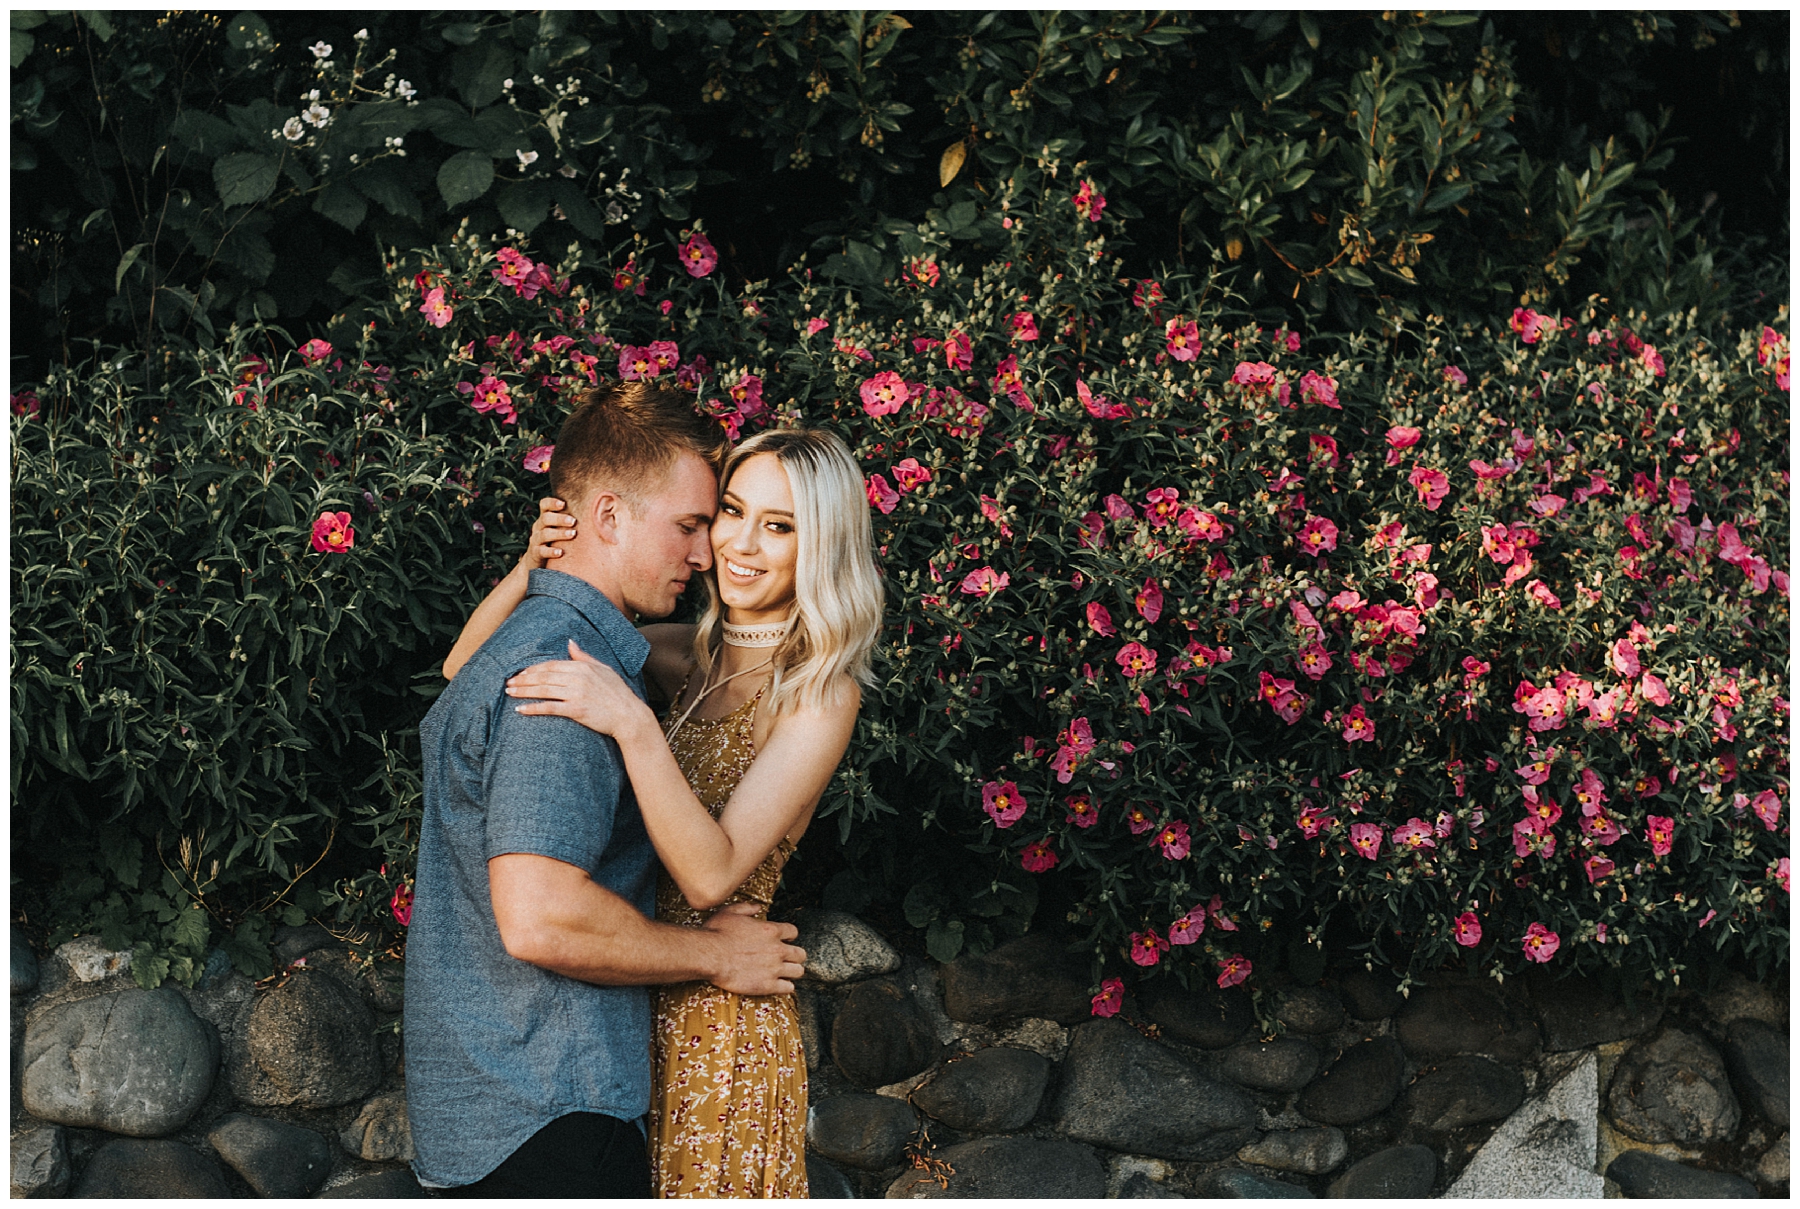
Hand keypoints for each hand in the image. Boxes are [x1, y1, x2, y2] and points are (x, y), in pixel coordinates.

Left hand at [506, 640, 648, 737]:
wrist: (629, 715)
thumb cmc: (618, 693)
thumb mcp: (603, 669)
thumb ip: (584, 656)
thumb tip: (569, 643)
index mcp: (583, 667)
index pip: (551, 665)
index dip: (533, 669)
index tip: (521, 673)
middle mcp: (578, 678)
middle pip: (544, 676)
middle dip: (523, 680)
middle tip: (509, 683)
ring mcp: (577, 694)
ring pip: (543, 690)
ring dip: (523, 692)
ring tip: (510, 693)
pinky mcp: (576, 711)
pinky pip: (549, 708)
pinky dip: (533, 708)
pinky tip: (520, 710)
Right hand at [519, 496, 576, 570]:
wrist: (539, 563)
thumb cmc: (558, 542)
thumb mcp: (562, 529)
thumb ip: (574, 521)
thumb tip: (602, 509)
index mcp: (546, 518)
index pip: (544, 505)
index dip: (552, 503)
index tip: (563, 504)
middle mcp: (539, 527)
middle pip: (545, 518)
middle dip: (559, 519)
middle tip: (573, 521)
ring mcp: (536, 540)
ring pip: (544, 534)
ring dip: (559, 534)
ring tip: (572, 534)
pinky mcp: (535, 554)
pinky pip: (541, 551)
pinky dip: (550, 551)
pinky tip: (560, 552)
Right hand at [701, 902, 806, 994]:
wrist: (709, 955)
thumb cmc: (717, 933)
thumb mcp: (730, 912)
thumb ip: (747, 908)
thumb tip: (756, 908)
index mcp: (771, 930)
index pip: (793, 932)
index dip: (789, 936)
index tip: (784, 940)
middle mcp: (777, 949)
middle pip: (800, 954)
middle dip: (795, 956)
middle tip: (787, 959)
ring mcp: (774, 968)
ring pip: (798, 971)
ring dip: (792, 971)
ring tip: (785, 973)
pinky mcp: (767, 985)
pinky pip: (789, 988)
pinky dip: (786, 987)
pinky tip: (778, 985)